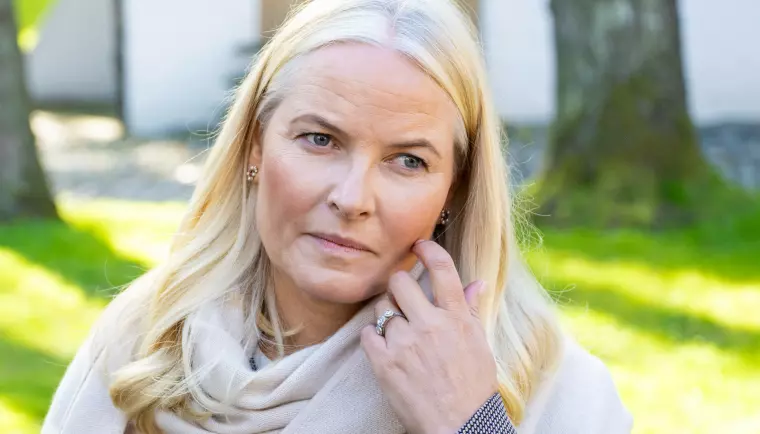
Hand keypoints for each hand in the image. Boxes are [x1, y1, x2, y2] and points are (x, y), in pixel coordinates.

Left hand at [361, 240, 498, 433]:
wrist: (460, 426)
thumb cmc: (473, 387)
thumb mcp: (479, 344)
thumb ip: (470, 310)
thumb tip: (477, 283)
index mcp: (456, 317)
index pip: (441, 268)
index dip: (427, 250)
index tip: (419, 246)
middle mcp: (430, 324)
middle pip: (400, 282)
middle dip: (398, 287)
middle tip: (402, 299)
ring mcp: (405, 342)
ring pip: (381, 307)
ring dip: (386, 315)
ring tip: (397, 331)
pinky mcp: (384, 362)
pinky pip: (367, 333)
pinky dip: (373, 337)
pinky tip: (384, 347)